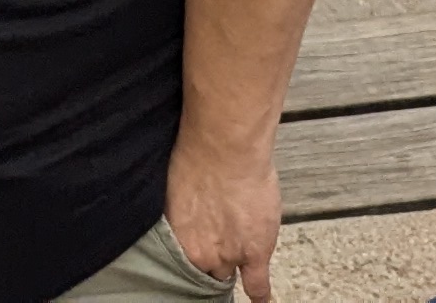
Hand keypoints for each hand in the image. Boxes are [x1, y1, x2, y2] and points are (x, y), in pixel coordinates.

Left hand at [163, 127, 280, 302]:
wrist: (225, 148)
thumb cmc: (197, 155)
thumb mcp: (175, 188)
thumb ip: (182, 212)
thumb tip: (185, 213)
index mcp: (176, 236)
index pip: (179, 266)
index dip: (187, 264)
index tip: (189, 266)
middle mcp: (199, 252)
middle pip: (203, 271)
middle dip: (206, 265)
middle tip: (211, 257)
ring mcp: (228, 256)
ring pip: (226, 276)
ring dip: (228, 270)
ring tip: (229, 266)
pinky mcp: (254, 253)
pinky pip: (257, 286)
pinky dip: (259, 296)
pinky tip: (260, 301)